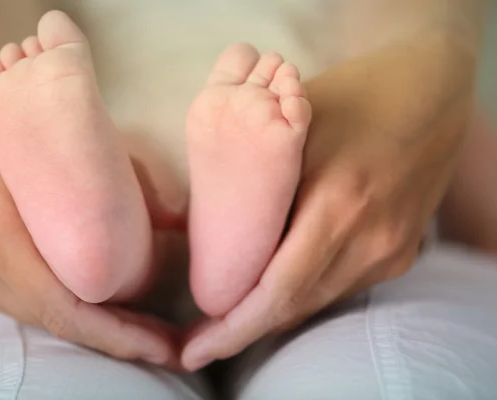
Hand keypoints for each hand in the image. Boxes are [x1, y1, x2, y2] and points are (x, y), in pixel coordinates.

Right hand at [0, 54, 178, 367]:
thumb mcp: (53, 145)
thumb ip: (114, 181)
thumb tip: (174, 218)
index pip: (64, 309)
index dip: (119, 336)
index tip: (161, 346)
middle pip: (56, 323)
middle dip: (118, 340)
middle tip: (167, 344)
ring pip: (40, 319)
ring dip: (94, 329)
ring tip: (144, 332)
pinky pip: (22, 304)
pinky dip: (65, 311)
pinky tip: (97, 309)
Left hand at [181, 33, 476, 370]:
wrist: (430, 94)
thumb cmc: (352, 96)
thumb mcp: (294, 129)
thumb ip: (261, 185)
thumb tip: (215, 234)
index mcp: (337, 203)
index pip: (279, 288)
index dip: (234, 327)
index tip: (193, 351)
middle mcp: (369, 239)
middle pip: (295, 306)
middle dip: (243, 331)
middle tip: (200, 342)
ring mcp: (389, 251)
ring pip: (317, 302)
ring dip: (272, 313)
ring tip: (230, 317)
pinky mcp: (399, 253)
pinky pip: (340, 287)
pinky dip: (302, 293)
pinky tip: (277, 288)